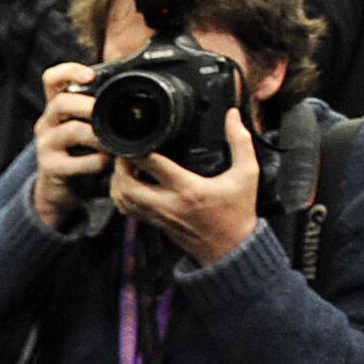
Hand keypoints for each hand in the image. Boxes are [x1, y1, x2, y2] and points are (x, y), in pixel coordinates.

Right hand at [29, 59, 108, 231]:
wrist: (60, 190)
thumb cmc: (80, 153)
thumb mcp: (85, 127)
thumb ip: (98, 110)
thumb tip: (133, 92)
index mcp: (56, 107)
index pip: (52, 79)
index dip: (69, 72)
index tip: (89, 76)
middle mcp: (47, 123)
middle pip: (61, 102)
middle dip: (87, 105)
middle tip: (106, 112)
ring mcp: (46, 145)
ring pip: (70, 131)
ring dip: (97, 135)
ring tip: (112, 142)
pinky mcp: (50, 167)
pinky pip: (75, 162)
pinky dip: (96, 162)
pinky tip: (106, 162)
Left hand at [108, 98, 264, 266]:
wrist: (231, 247)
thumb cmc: (238, 211)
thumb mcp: (247, 173)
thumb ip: (240, 142)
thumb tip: (232, 115)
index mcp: (188, 189)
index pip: (153, 166)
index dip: (140, 150)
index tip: (138, 135)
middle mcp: (167, 204)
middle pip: (126, 185)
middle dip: (120, 166)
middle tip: (125, 151)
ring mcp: (158, 216)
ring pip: (121, 199)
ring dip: (116, 180)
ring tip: (124, 165)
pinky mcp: (154, 224)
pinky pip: (127, 210)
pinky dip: (121, 195)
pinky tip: (128, 182)